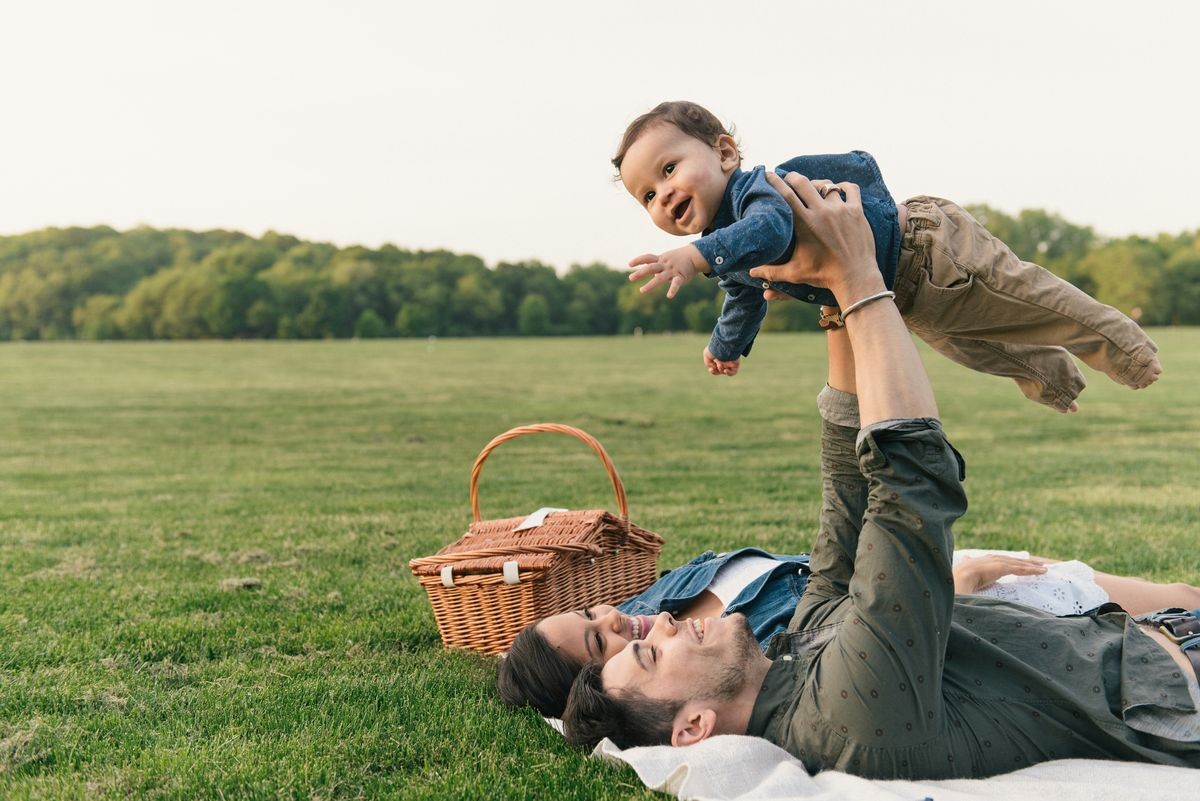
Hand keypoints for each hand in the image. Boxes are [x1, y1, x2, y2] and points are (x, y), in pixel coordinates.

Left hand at [628, 245, 707, 298]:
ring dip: (650, 284)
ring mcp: (672, 271)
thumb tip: (648, 272)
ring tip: (641, 290)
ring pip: (660, 278)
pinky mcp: (680, 277)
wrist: (695, 255)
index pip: (648, 257)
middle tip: (630, 278)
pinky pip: (676, 284)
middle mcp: (665, 265)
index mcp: (660, 260)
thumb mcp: (666, 259)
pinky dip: (673, 290)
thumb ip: (656, 265)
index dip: (638, 260)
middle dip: (640, 272)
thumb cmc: (678, 258)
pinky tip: (669, 296)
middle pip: (651, 267)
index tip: (629, 264)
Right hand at [703, 347, 739, 375]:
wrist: (723, 346)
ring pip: (725, 372)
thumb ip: (708, 363)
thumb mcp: (707, 355)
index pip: (714, 368)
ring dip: (721, 370)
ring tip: (720, 365)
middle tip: (716, 366)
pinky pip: (733, 372)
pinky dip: (729, 373)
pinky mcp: (735, 364)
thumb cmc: (714, 350)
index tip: (711, 369)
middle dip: (716, 371)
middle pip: (719, 371)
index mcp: (716, 358)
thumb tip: (714, 368)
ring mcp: (729, 363)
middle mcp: (723, 361)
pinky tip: (725, 370)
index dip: (712, 371)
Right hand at [749, 173, 881, 306]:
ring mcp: (841, 210)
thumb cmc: (823, 275)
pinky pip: (850, 189)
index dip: (775, 182)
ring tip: (814, 189)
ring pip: (826, 185)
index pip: (786, 195)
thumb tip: (750, 273)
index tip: (768, 174)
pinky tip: (838, 190)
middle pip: (803, 183)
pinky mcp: (857, 211)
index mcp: (804, 223)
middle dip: (793, 177)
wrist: (855, 277)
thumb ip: (770, 272)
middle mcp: (822, 212)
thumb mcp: (794, 273)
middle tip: (788, 178)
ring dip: (818, 185)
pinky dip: (843, 187)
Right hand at [952, 554, 1047, 594]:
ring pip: (1020, 564)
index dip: (1015, 562)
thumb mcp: (966, 569)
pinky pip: (1021, 569)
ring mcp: (999, 562)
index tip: (1023, 563)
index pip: (1004, 561)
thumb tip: (965, 557)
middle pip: (1015, 560)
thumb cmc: (960, 577)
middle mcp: (994, 558)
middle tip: (1040, 564)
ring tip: (1045, 568)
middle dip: (1028, 562)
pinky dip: (1032, 570)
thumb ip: (968, 562)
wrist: (960, 577)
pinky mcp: (1004, 568)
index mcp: (986, 560)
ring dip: (1033, 566)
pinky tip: (1042, 571)